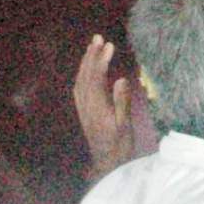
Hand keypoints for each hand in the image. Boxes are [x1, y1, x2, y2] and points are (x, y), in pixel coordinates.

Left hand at [74, 35, 136, 175]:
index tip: (109, 45)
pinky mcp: (83, 112)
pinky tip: (86, 69)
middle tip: (98, 38)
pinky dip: (82, 74)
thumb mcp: (125, 126)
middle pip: (86, 76)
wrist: (107, 164)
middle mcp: (86, 106)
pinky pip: (79, 88)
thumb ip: (122, 103)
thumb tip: (120, 79)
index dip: (101, 61)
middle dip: (91, 56)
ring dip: (86, 63)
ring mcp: (83, 109)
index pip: (96, 79)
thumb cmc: (120, 145)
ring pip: (80, 81)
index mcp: (97, 108)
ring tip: (93, 47)